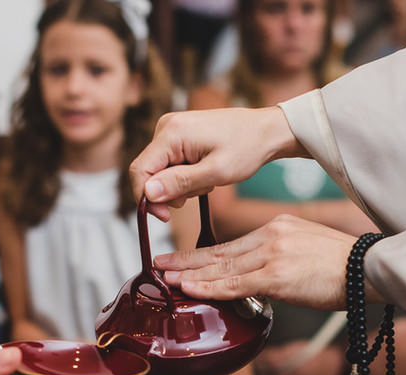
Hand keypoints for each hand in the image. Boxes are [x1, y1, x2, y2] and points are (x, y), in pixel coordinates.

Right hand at [130, 106, 304, 220]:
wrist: (266, 131)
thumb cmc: (247, 147)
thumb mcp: (215, 172)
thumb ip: (180, 183)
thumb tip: (148, 193)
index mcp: (171, 133)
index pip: (140, 171)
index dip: (147, 198)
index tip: (165, 217)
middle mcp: (166, 127)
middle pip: (149, 173)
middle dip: (170, 192)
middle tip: (199, 193)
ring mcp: (172, 130)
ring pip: (161, 171)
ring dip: (182, 185)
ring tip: (209, 180)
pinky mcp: (179, 136)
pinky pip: (171, 164)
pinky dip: (186, 176)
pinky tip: (206, 173)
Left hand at [154, 214, 370, 309]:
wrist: (368, 267)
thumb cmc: (343, 267)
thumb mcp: (306, 250)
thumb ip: (279, 261)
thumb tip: (260, 281)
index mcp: (277, 228)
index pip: (231, 244)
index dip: (202, 254)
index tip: (180, 259)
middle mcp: (271, 236)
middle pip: (220, 252)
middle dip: (186, 260)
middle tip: (160, 264)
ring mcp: (272, 255)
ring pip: (222, 268)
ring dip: (191, 274)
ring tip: (166, 277)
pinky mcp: (277, 276)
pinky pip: (235, 284)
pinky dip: (210, 287)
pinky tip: (191, 289)